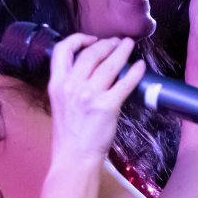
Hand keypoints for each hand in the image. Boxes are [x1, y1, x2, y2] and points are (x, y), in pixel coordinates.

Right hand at [47, 34, 144, 160]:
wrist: (74, 158)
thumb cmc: (69, 134)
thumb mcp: (60, 103)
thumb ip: (70, 85)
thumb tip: (91, 69)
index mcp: (57, 84)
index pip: (62, 50)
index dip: (78, 39)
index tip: (92, 39)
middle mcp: (71, 86)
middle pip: (90, 53)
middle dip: (106, 44)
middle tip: (117, 42)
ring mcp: (89, 96)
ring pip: (109, 64)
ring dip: (122, 51)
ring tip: (129, 45)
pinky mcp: (107, 106)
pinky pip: (125, 83)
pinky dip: (135, 72)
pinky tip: (140, 66)